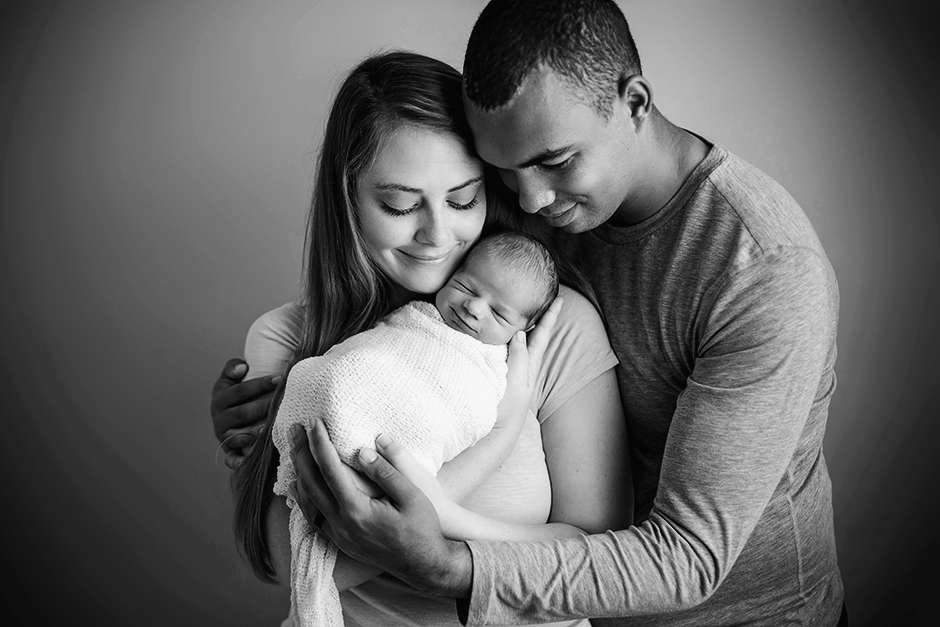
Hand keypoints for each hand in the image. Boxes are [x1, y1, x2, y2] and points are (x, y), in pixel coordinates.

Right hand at [210, 358, 279, 468]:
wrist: (228, 416)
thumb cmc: (236, 394)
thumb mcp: (229, 378)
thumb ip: (232, 368)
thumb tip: (242, 367)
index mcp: (220, 398)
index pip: (241, 391)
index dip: (260, 384)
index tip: (280, 378)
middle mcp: (219, 419)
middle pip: (244, 413)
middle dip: (265, 407)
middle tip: (284, 402)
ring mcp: (224, 437)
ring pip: (241, 436)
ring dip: (257, 433)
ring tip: (275, 427)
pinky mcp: (229, 452)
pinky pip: (232, 458)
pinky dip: (240, 461)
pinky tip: (251, 459)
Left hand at [290, 420, 471, 597]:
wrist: (424, 565)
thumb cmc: (422, 528)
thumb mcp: (412, 496)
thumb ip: (386, 472)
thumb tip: (362, 451)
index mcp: (357, 510)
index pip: (329, 470)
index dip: (319, 443)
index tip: (314, 423)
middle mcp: (341, 524)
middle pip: (310, 483)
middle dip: (301, 453)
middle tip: (295, 429)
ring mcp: (338, 535)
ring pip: (306, 501)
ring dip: (299, 473)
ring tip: (296, 451)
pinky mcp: (340, 541)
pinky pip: (312, 516)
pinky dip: (303, 496)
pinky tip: (301, 484)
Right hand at [496, 296, 563, 426]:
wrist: (496, 430)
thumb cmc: (506, 407)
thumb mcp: (515, 381)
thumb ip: (518, 356)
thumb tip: (521, 332)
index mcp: (530, 363)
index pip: (542, 334)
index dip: (550, 316)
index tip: (560, 299)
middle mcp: (525, 365)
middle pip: (535, 335)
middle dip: (541, 317)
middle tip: (544, 298)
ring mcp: (515, 371)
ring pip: (523, 342)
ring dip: (526, 326)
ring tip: (528, 311)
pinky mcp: (503, 376)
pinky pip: (510, 350)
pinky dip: (510, 338)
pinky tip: (506, 335)